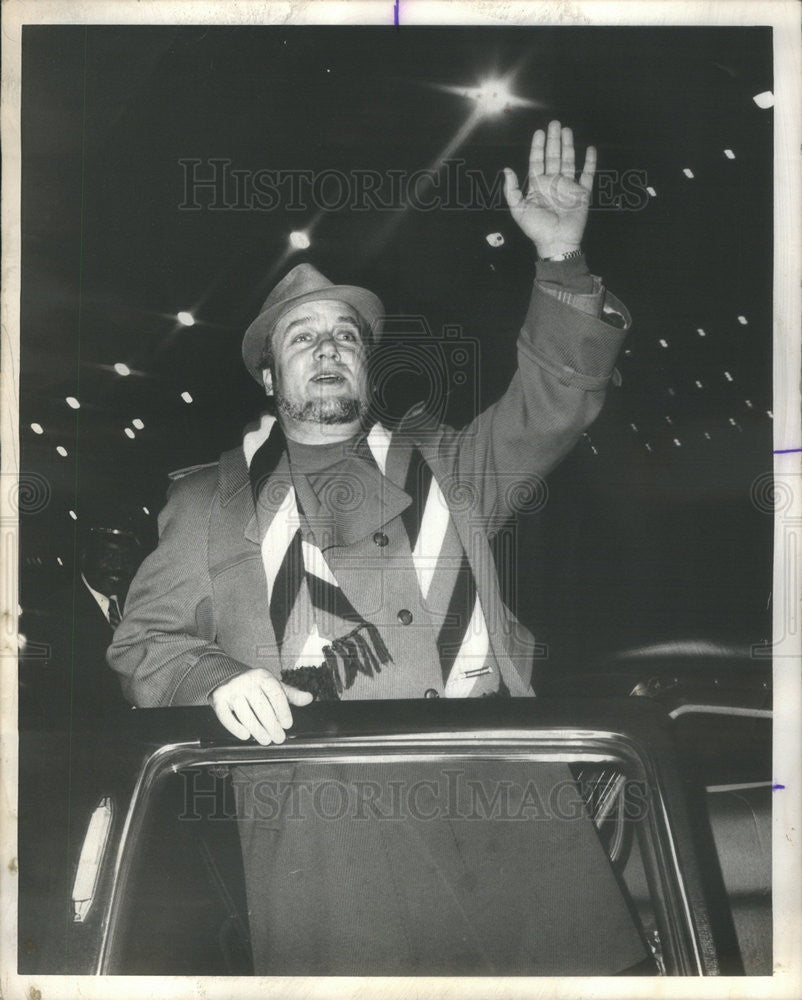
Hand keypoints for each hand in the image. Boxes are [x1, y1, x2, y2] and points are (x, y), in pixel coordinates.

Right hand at [210, 668, 313, 744]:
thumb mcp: (273, 685)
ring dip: (257, 729)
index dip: (282, 710)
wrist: (225, 673)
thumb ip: (290, 694)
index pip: (275, 693)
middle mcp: (247, 682)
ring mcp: (232, 690)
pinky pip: (226, 716)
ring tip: (265, 740)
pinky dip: (235, 728)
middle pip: (261, 706)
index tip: (287, 724)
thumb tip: (309, 698)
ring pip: (245, 714)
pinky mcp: (218, 699)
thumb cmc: (254, 683)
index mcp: (262, 676)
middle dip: (271, 725)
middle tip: (279, 738)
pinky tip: (245, 736)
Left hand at [503, 120, 595, 258]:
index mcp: (538, 186)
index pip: (537, 161)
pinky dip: (590, 162)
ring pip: (568, 161)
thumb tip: (506, 170)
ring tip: (567, 130)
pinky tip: (590, 150)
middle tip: (554, 124)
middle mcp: (553, 183)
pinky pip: (587, 174)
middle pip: (553, 156)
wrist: (556, 241)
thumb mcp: (518, 209)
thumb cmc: (536, 228)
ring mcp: (568, 187)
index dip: (537, 147)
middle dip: (553, 140)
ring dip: (568, 145)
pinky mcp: (582, 193)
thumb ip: (511, 190)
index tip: (539, 132)